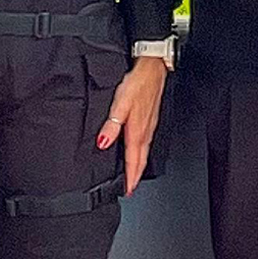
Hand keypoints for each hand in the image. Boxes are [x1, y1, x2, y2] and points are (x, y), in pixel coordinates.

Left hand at [99, 56, 169, 197]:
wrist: (154, 68)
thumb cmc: (138, 83)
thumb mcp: (121, 103)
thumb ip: (112, 125)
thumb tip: (103, 142)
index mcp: (137, 130)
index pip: (134, 160)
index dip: (130, 176)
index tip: (128, 190)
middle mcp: (145, 130)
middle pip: (141, 159)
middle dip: (135, 175)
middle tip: (130, 188)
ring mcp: (150, 125)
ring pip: (144, 151)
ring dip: (139, 165)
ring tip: (133, 174)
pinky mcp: (150, 119)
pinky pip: (146, 141)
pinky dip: (141, 152)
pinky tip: (138, 149)